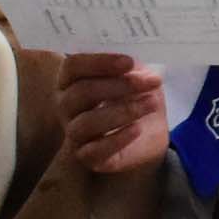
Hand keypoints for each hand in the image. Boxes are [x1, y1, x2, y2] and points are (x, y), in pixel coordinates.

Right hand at [58, 51, 171, 177]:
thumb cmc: (135, 98)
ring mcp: (74, 131)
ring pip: (86, 122)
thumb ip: (131, 68)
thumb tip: (135, 65)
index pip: (73, 66)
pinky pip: (94, 150)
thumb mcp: (137, 77)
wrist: (149, 134)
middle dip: (120, 85)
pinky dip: (117, 139)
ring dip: (123, 111)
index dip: (100, 62)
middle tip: (152, 82)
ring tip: (151, 103)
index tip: (129, 62)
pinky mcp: (87, 156)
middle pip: (81, 92)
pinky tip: (137, 129)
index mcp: (72, 80)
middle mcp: (66, 105)